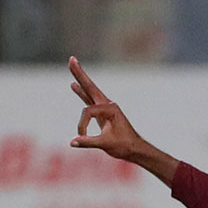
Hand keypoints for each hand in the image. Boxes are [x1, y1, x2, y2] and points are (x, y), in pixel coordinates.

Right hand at [67, 56, 177, 181]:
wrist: (136, 149)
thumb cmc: (124, 146)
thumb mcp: (106, 144)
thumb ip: (88, 142)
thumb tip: (72, 142)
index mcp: (110, 109)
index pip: (88, 112)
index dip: (82, 125)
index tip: (81, 137)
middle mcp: (108, 104)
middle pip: (90, 86)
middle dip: (80, 73)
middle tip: (71, 58)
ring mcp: (106, 107)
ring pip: (90, 91)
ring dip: (80, 79)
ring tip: (73, 64)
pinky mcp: (103, 113)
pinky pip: (90, 100)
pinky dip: (82, 93)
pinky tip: (75, 85)